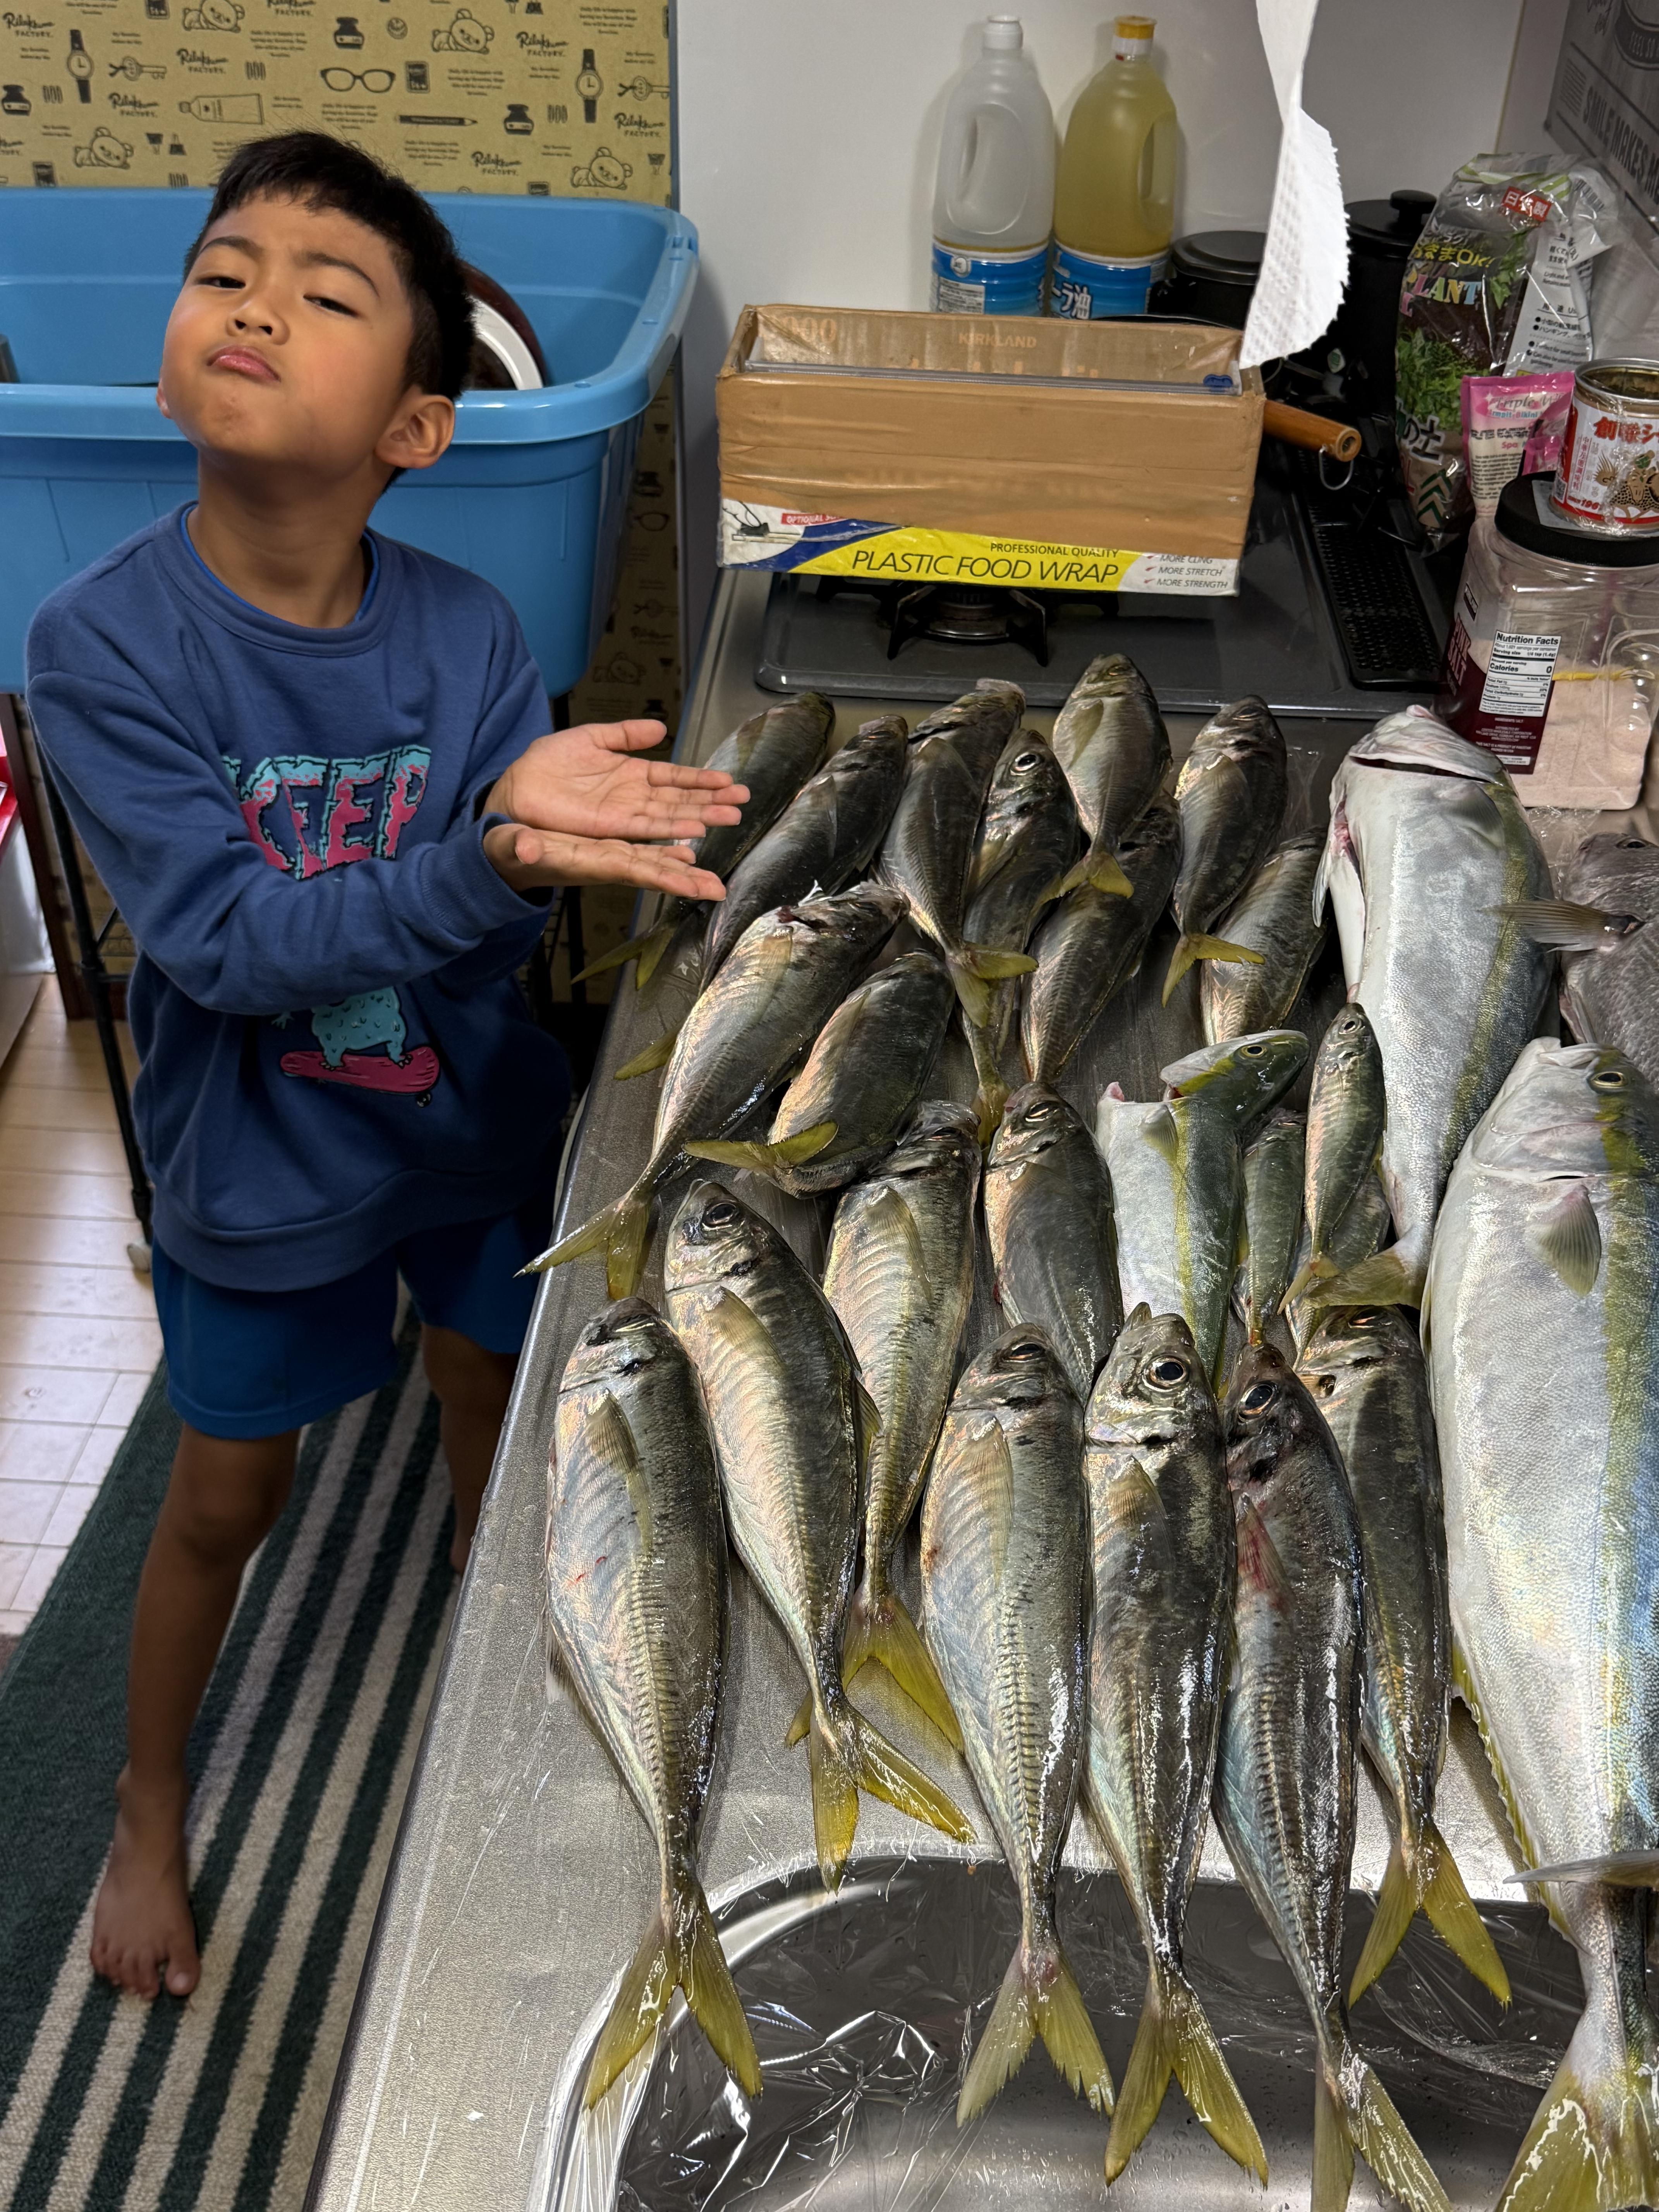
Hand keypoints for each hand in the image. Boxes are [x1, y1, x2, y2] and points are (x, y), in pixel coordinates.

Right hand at [484, 820, 726, 901]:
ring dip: (686, 866)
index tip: (693, 886)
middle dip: (686, 881)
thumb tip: (524, 849)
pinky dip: (666, 850)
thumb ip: (517, 846)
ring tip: (714, 877)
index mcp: (588, 863)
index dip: (663, 876)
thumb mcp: (509, 846)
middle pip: (653, 872)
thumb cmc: (507, 852)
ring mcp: (609, 856)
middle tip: (720, 890)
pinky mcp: (608, 846)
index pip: (632, 871)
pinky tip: (687, 848)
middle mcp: (606, 863)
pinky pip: (643, 849)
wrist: (507, 855)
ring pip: (654, 861)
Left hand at [487, 720, 747, 842]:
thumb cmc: (547, 764)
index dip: (701, 779)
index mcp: (632, 773)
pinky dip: (671, 832)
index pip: (675, 776)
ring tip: (730, 817)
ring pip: (671, 817)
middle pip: (681, 799)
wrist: (517, 787)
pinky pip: (647, 830)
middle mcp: (634, 797)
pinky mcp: (611, 828)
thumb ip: (625, 734)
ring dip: (701, 817)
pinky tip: (693, 833)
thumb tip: (659, 728)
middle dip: (712, 801)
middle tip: (743, 802)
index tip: (728, 781)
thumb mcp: (591, 738)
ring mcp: (625, 814)